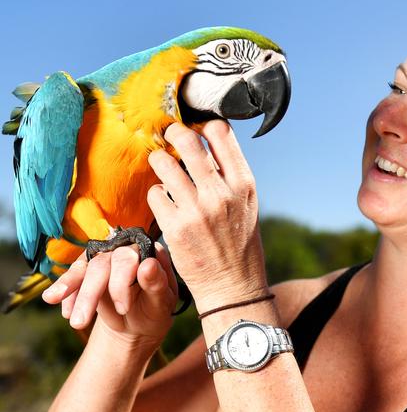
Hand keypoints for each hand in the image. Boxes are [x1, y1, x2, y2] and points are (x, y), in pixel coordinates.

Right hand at [42, 243, 177, 348]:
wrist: (139, 325)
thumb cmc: (155, 310)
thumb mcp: (162, 303)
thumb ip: (157, 283)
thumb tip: (148, 265)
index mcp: (149, 252)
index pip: (128, 256)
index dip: (121, 281)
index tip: (123, 309)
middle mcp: (125, 250)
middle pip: (101, 263)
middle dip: (90, 293)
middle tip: (82, 323)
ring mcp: (105, 259)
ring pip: (84, 268)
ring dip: (70, 289)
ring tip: (67, 315)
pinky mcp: (89, 272)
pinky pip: (73, 277)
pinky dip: (67, 295)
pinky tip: (67, 314)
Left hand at [146, 121, 267, 311]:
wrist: (233, 286)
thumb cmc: (240, 244)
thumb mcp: (248, 205)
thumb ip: (230, 176)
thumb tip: (207, 145)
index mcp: (244, 183)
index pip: (220, 132)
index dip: (203, 125)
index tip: (196, 129)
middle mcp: (220, 192)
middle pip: (187, 139)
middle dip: (173, 133)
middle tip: (168, 136)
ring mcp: (196, 209)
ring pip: (164, 163)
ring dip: (159, 161)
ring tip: (162, 167)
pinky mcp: (174, 227)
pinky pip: (155, 194)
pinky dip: (157, 194)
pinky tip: (165, 203)